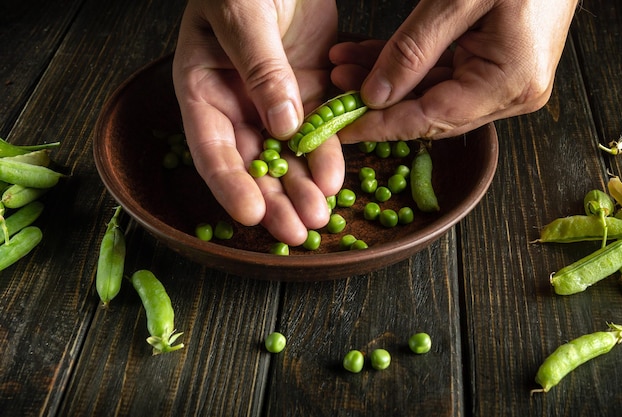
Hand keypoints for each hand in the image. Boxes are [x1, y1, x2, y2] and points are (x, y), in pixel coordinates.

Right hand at [172, 0, 341, 244]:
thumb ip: (259, 68)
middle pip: (253, 163)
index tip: (251, 214)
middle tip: (295, 232)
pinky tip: (336, 182)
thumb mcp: (242, 15)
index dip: (230, 184)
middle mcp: (236, 104)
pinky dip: (327, 156)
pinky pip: (319, 131)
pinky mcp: (308, 92)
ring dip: (303, 188)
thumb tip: (283, 125)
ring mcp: (274, 101)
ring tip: (320, 218)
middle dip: (274, 201)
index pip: (211, 148)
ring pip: (287, 156)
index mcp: (203, 88)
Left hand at [329, 0, 578, 142]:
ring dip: (388, 81)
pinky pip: (445, 77)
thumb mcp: (458, 0)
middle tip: (336, 90)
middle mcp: (512, 93)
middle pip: (430, 112)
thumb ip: (413, 49)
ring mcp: (507, 83)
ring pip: (433, 95)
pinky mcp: (498, 68)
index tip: (342, 126)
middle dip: (379, 100)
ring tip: (345, 67)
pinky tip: (373, 58)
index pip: (431, 118)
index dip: (382, 125)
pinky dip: (409, 68)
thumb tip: (375, 94)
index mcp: (510, 82)